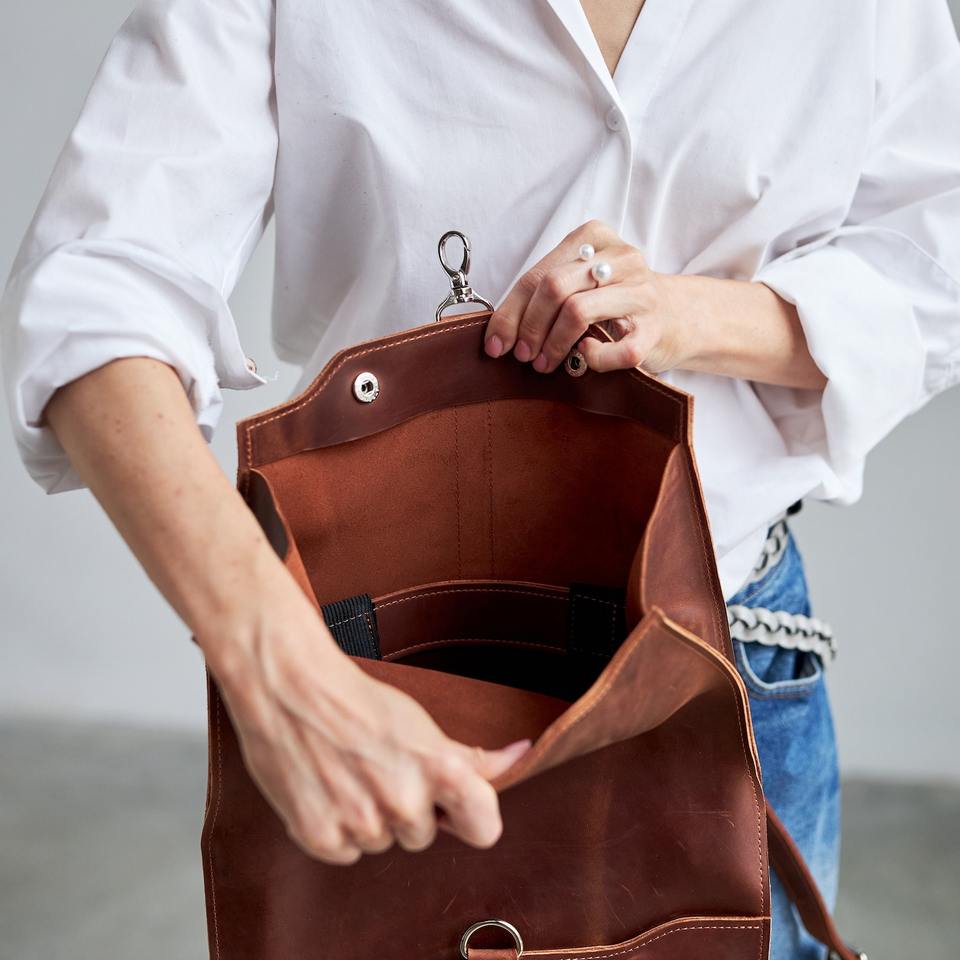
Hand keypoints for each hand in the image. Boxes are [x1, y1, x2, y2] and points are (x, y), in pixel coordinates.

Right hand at [205, 607, 531, 865]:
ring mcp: (361, 822)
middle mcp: (404, 801)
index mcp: (439, 769)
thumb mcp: (422, 724)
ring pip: (382, 842)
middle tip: (379, 767)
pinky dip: (335, 828)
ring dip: (369, 818)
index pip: (484, 827)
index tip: (453, 806)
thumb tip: (521, 755)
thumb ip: (473, 755)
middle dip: (406, 808)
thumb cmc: (358, 701)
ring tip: (348, 772)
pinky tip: (326, 789)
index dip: (471, 818)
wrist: (289, 689)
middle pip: (423, 835)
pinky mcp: (320, 836)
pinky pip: (346, 852)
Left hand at [483, 219, 687, 374]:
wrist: (676, 317)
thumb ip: (542, 295)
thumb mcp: (579, 284)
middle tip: (522, 355)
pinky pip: (617, 350)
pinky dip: (594, 358)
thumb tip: (498, 334)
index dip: (510, 313)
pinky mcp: (655, 328)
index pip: (538, 275)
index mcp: (595, 237)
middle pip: (554, 288)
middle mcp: (620, 258)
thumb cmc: (615, 302)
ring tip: (544, 363)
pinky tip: (585, 356)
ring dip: (553, 344)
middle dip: (529, 327)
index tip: (496, 344)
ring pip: (578, 312)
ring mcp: (641, 292)